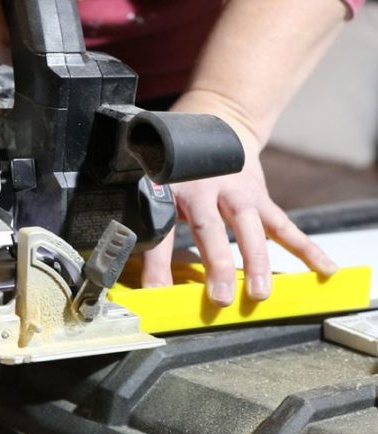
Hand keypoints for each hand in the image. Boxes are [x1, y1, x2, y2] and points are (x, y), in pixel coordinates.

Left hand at [141, 94, 337, 305]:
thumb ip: (145, 217)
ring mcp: (236, 191)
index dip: (157, 262)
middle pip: (210, 230)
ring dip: (257, 262)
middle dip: (217, 265)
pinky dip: (304, 247)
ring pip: (249, 228)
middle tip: (219, 298)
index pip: (161, 230)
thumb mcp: (152, 183)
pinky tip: (321, 268)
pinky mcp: (259, 196)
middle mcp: (204, 188)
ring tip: (260, 293)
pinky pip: (283, 224)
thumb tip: (123, 262)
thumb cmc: (175, 165)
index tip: (155, 292)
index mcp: (169, 187)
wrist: (215, 123)